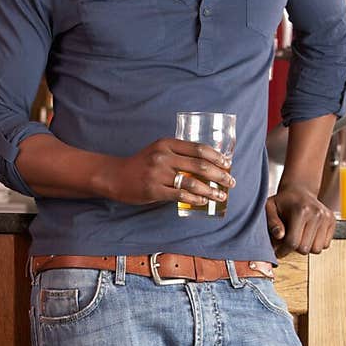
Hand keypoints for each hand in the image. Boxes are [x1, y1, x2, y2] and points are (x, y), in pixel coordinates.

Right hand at [101, 138, 234, 205]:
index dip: (216, 157)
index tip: (228, 164)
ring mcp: (158, 173)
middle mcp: (164, 156)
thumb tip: (206, 165)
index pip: (198, 148)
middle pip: (199, 165)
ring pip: (192, 182)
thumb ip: (178, 154)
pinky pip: (179, 195)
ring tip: (220, 195)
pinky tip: (203, 201)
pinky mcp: (153, 189)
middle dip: (219, 175)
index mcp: (167, 144)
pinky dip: (194, 199)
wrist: (116, 176)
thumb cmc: (141, 165)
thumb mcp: (159, 151)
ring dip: (210, 190)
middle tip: (230, 182)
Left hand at [266, 182, 334, 255]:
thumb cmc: (283, 201)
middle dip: (294, 249)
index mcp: (301, 210)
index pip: (293, 242)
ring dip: (306, 247)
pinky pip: (325, 245)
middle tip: (287, 242)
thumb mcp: (270, 208)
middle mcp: (317, 214)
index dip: (283, 251)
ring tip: (298, 237)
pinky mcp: (332, 221)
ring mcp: (327, 218)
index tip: (278, 251)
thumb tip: (279, 235)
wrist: (300, 190)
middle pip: (305, 248)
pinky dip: (315, 244)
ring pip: (316, 249)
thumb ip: (272, 222)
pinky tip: (307, 234)